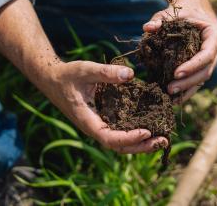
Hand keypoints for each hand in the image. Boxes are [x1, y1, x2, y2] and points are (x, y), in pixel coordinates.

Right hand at [40, 61, 168, 153]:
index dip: (128, 138)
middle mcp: (94, 127)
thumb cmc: (68, 75)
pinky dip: (135, 134)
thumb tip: (130, 74)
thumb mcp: (85, 69)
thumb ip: (106, 72)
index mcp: (87, 119)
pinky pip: (120, 132)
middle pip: (118, 146)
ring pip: (121, 143)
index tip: (146, 132)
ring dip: (141, 143)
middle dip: (141, 146)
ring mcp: (98, 126)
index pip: (108, 137)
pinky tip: (151, 128)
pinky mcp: (103, 120)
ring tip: (163, 139)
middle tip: (164, 141)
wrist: (53, 79)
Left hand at [143, 0, 216, 102]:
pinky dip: (187, 90)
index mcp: (214, 34)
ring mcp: (211, 59)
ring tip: (169, 96)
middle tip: (170, 89)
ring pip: (203, 78)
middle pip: (206, 70)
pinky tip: (174, 99)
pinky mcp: (202, 65)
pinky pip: (197, 80)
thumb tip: (147, 28)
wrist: (192, 8)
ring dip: (188, 89)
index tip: (176, 73)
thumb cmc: (183, 10)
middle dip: (188, 82)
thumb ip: (159, 19)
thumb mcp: (171, 12)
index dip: (193, 66)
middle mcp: (216, 49)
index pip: (207, 54)